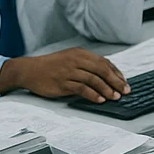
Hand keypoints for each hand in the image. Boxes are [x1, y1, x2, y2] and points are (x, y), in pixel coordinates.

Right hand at [0, 48, 130, 102]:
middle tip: (125, 91)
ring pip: (93, 79)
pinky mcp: (62, 83)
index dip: (116, 72)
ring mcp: (69, 71)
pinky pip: (81, 88)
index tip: (124, 82)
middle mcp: (76, 60)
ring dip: (106, 89)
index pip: (104, 62)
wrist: (28, 70)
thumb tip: (106, 76)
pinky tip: (100, 100)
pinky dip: (93, 95)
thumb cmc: (51, 66)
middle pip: (102, 70)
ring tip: (115, 97)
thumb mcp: (70, 59)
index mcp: (80, 53)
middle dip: (116, 81)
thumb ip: (86, 65)